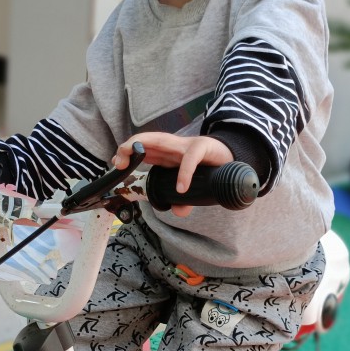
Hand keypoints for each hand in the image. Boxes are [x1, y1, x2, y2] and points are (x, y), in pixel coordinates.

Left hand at [113, 133, 233, 217]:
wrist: (232, 156)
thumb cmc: (207, 167)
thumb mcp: (190, 185)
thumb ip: (183, 200)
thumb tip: (178, 211)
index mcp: (167, 153)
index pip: (141, 147)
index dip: (125, 153)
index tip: (117, 166)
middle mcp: (172, 146)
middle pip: (144, 139)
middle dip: (126, 148)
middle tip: (119, 164)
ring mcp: (186, 145)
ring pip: (158, 139)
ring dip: (140, 146)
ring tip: (130, 162)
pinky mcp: (203, 147)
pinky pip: (191, 159)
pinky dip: (184, 173)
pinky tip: (181, 188)